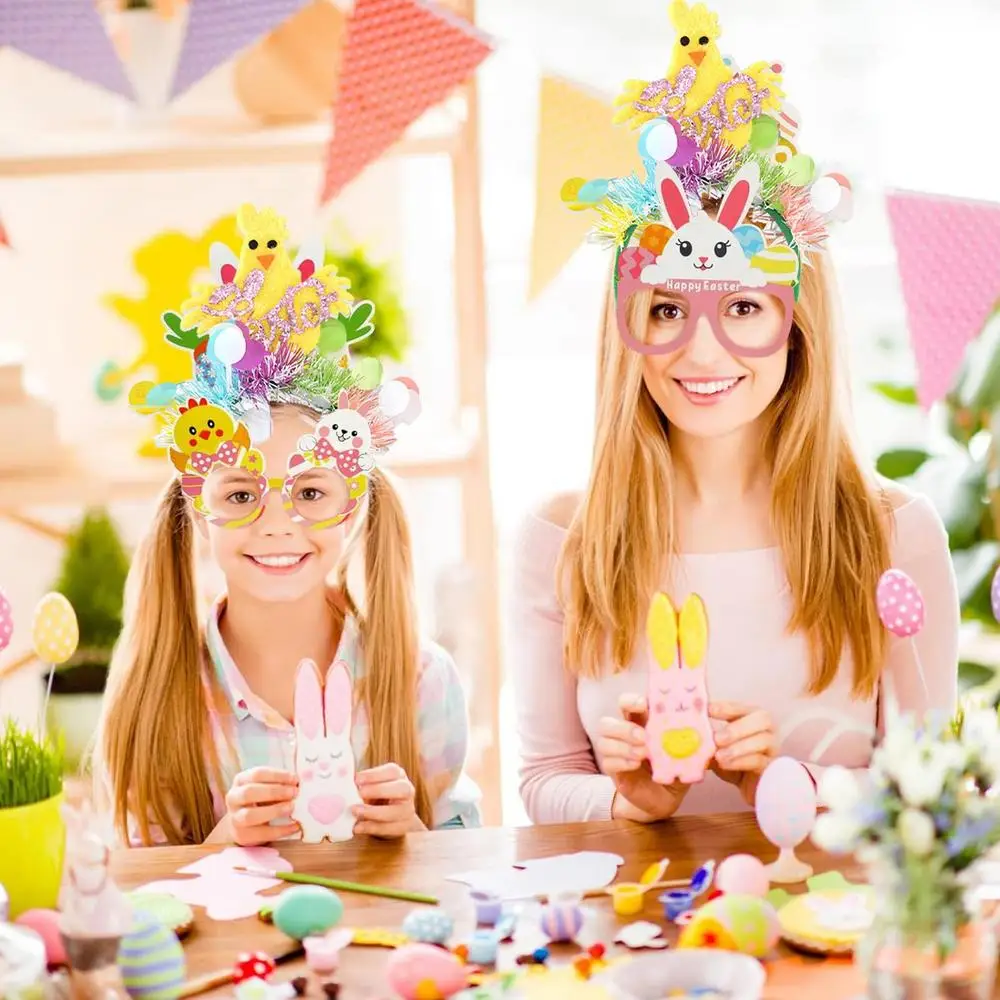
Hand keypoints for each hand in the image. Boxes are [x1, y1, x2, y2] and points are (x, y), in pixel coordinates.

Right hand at [223, 767, 299, 844]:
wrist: (243, 823)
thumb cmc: (259, 799)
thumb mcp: (265, 786)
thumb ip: (278, 783)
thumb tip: (298, 784)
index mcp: (241, 780)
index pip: (257, 774)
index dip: (277, 776)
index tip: (295, 779)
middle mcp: (233, 798)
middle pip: (249, 792)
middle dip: (274, 792)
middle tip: (294, 793)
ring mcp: (235, 818)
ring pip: (249, 815)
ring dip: (274, 811)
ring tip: (292, 808)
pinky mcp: (242, 836)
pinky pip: (261, 834)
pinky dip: (280, 831)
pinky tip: (294, 826)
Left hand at [353, 763, 424, 837]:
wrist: (391, 816)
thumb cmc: (377, 797)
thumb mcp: (370, 786)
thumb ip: (360, 784)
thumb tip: (341, 780)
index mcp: (398, 775)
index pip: (391, 771)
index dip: (374, 774)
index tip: (357, 779)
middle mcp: (407, 790)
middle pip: (401, 788)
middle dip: (379, 790)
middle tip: (359, 793)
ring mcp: (408, 809)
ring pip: (397, 811)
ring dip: (374, 812)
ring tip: (355, 812)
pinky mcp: (404, 826)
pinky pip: (391, 829)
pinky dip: (372, 828)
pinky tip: (358, 827)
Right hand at [596, 693, 688, 822]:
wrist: (665, 797)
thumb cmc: (674, 767)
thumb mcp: (685, 752)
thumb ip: (691, 741)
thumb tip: (710, 735)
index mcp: (641, 722)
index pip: (626, 703)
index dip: (631, 700)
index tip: (643, 704)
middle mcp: (624, 734)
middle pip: (607, 722)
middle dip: (624, 728)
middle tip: (644, 737)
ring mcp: (616, 752)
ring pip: (603, 740)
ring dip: (623, 746)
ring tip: (643, 754)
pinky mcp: (614, 771)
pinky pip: (607, 762)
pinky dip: (621, 761)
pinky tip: (636, 765)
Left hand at [709, 702, 777, 804]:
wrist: (751, 789)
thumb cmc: (734, 763)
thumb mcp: (717, 749)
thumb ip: (706, 740)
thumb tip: (685, 734)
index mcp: (752, 719)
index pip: (743, 707)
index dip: (727, 707)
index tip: (708, 710)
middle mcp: (767, 730)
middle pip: (762, 719)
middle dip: (738, 727)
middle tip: (717, 738)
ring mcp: (773, 749)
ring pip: (763, 740)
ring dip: (738, 746)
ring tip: (719, 756)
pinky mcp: (773, 768)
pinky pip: (761, 761)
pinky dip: (741, 761)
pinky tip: (726, 764)